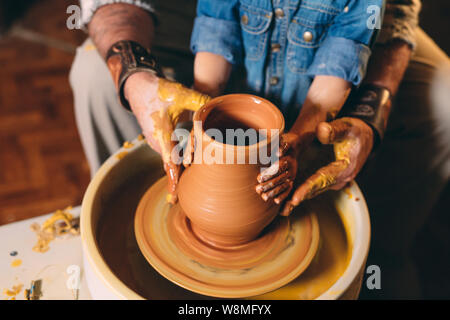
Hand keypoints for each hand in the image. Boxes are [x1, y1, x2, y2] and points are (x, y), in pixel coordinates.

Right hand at [124, 72, 209, 202]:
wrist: (139, 86)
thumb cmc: (159, 91)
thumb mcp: (183, 95)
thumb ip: (202, 103)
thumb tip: (220, 109)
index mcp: (162, 134)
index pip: (169, 163)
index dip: (174, 179)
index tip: (175, 195)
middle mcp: (157, 142)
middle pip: (171, 165)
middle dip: (178, 180)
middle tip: (178, 199)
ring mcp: (157, 141)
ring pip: (170, 159)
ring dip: (179, 169)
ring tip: (182, 188)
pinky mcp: (159, 138)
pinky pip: (169, 153)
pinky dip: (177, 160)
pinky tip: (187, 166)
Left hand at [255, 132, 302, 204]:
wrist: (295, 144)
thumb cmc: (282, 143)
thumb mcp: (279, 142)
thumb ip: (278, 147)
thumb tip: (277, 152)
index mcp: (287, 158)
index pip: (277, 168)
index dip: (268, 174)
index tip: (259, 179)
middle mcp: (291, 167)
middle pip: (279, 178)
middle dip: (268, 185)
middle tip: (258, 189)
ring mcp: (292, 174)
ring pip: (283, 185)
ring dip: (273, 192)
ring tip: (264, 197)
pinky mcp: (293, 179)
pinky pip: (288, 189)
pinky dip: (283, 195)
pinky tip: (276, 201)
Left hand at [280, 117, 373, 215]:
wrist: (365, 138)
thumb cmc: (355, 132)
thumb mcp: (347, 127)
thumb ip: (334, 130)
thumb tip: (321, 130)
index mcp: (345, 168)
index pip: (322, 179)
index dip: (308, 188)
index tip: (295, 197)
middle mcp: (340, 179)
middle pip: (316, 189)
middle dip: (299, 198)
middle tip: (283, 208)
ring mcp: (334, 181)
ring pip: (314, 191)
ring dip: (298, 198)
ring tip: (282, 209)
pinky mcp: (329, 180)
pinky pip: (314, 187)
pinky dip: (301, 193)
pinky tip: (287, 201)